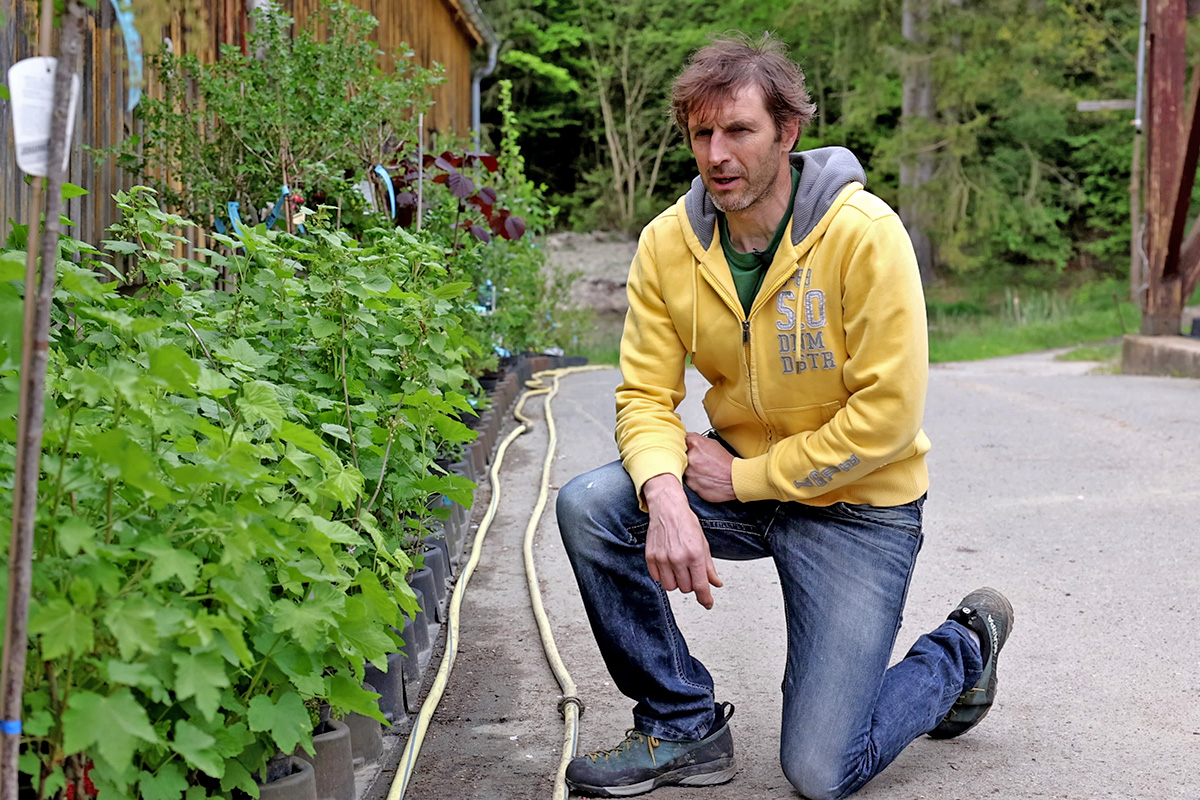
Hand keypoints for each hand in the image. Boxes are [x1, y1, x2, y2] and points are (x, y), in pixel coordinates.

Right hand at [642, 474, 722, 608]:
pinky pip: (658, 578)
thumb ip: (709, 567)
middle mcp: (678, 558)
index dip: (705, 598)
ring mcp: (662, 558)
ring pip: (671, 587)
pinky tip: (668, 564)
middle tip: (690, 571)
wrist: (667, 508)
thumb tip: (715, 584)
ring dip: (676, 582)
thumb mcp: (703, 544)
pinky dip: (664, 575)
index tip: (707, 604)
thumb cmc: (686, 523)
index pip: (700, 586)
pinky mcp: (651, 557)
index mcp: (694, 554)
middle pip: (686, 588)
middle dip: (690, 583)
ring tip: (679, 568)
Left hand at [684, 432, 735, 502]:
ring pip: (681, 469)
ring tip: (701, 471)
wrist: (735, 480)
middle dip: (684, 459)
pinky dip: (692, 480)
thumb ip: (697, 441)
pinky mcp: (690, 484)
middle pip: (677, 456)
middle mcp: (689, 457)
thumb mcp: (712, 444)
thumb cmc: (726, 463)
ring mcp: (689, 471)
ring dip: (688, 470)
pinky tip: (702, 479)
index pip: (678, 440)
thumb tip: (687, 440)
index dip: (680, 445)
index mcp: (695, 443)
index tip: (680, 447)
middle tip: (696, 462)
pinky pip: (686, 481)